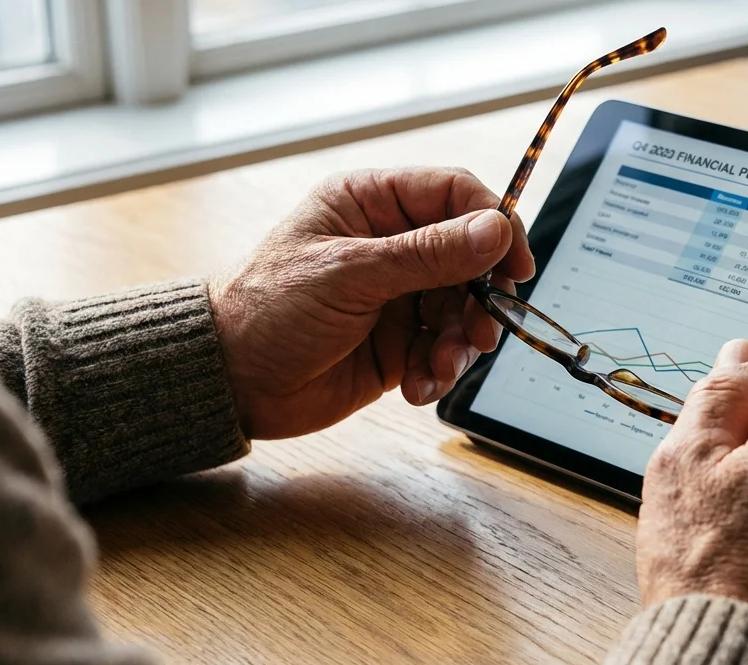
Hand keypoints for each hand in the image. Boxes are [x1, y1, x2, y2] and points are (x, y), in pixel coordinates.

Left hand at [209, 167, 533, 438]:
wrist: (232, 382)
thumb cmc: (268, 310)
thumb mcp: (351, 274)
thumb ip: (428, 254)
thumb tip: (495, 230)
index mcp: (371, 204)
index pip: (455, 194)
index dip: (494, 224)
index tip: (515, 265)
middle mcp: (390, 244)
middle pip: (471, 258)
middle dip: (481, 298)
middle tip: (481, 331)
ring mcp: (397, 295)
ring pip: (464, 309)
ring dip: (461, 343)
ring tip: (439, 368)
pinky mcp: (400, 342)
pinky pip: (444, 350)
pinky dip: (439, 371)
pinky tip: (417, 387)